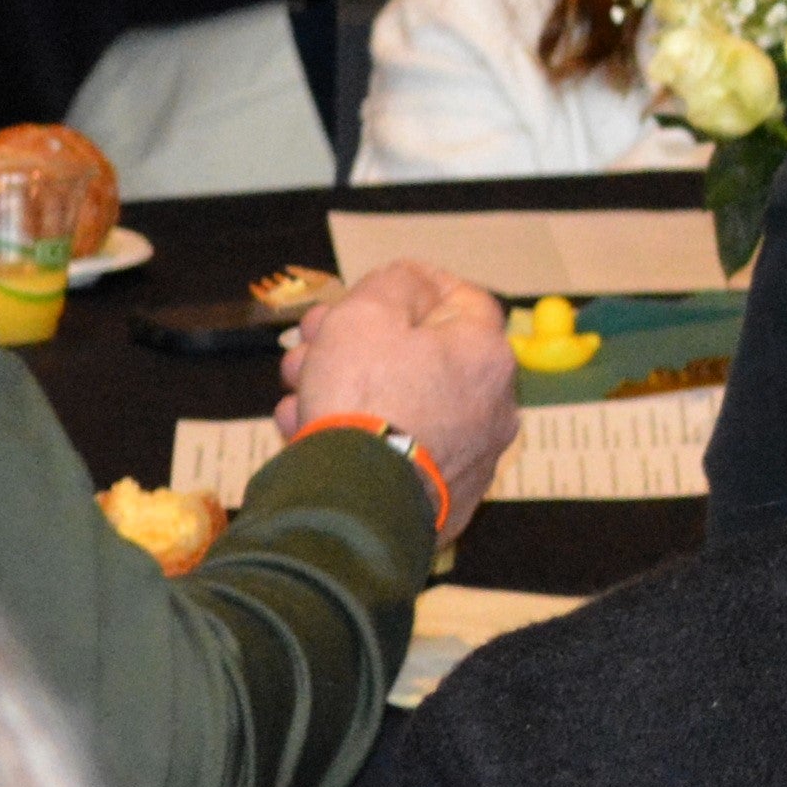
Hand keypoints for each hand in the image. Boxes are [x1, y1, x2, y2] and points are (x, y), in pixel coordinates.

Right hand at [275, 262, 522, 522]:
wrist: (358, 505)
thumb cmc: (364, 398)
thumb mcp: (366, 315)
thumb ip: (392, 285)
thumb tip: (410, 281)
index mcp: (486, 354)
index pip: (462, 299)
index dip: (412, 285)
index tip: (367, 289)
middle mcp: (492, 405)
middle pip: (421, 355)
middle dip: (357, 342)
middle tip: (308, 341)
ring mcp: (470, 456)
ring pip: (401, 404)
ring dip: (343, 389)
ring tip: (294, 391)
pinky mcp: (442, 499)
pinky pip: (397, 452)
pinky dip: (355, 437)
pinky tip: (304, 432)